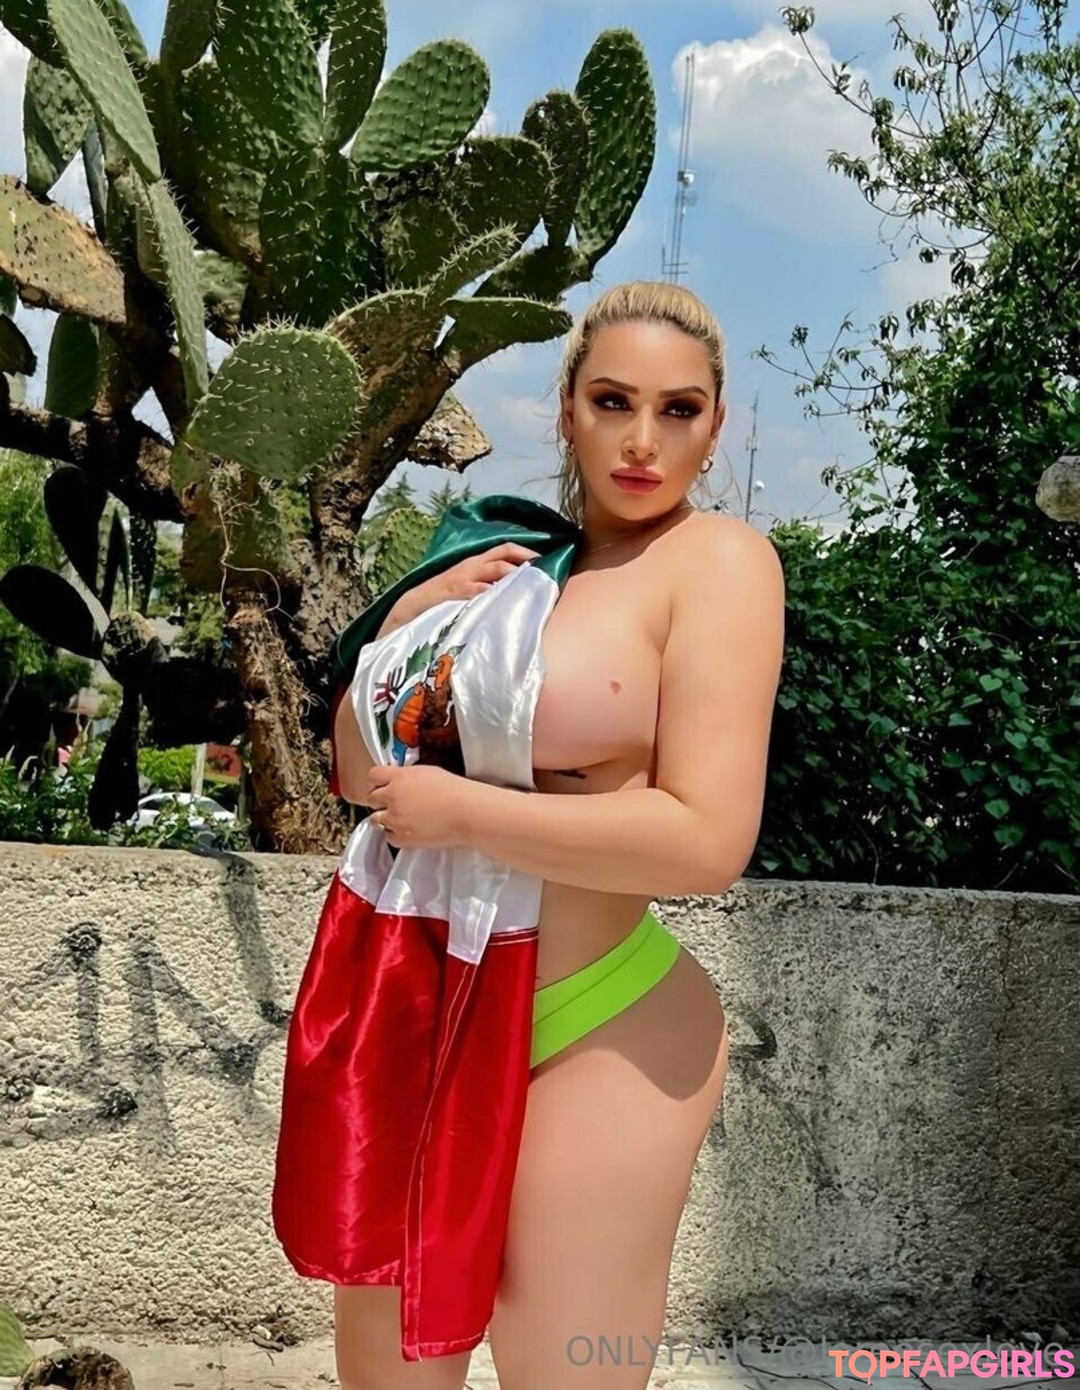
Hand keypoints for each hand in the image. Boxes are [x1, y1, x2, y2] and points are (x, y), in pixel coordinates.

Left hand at [365, 763, 470, 849]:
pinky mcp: (401, 837)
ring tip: (400, 818)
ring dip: (385, 818)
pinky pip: (388, 836)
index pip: (373, 774)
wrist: (466, 812)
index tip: (382, 784)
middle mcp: (392, 796)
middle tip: (391, 803)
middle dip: (379, 800)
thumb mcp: (428, 772)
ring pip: (375, 819)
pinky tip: (407, 829)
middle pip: (371, 798)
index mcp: (399, 777)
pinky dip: (395, 834)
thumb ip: (408, 776)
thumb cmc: (454, 791)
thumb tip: (400, 780)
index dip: (378, 780)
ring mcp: (395, 818)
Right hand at [393, 542, 539, 625]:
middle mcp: (472, 565)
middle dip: (524, 557)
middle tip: (542, 567)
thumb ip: (487, 584)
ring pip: (494, 568)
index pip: (504, 548)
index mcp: (475, 563)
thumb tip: (514, 589)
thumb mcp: (468, 585)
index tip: (543, 558)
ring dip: (514, 573)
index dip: (524, 550)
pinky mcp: (456, 591)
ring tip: (529, 580)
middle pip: (503, 554)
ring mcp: (463, 577)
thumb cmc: (444, 597)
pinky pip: (478, 589)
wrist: (414, 604)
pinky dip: (493, 592)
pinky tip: (505, 597)